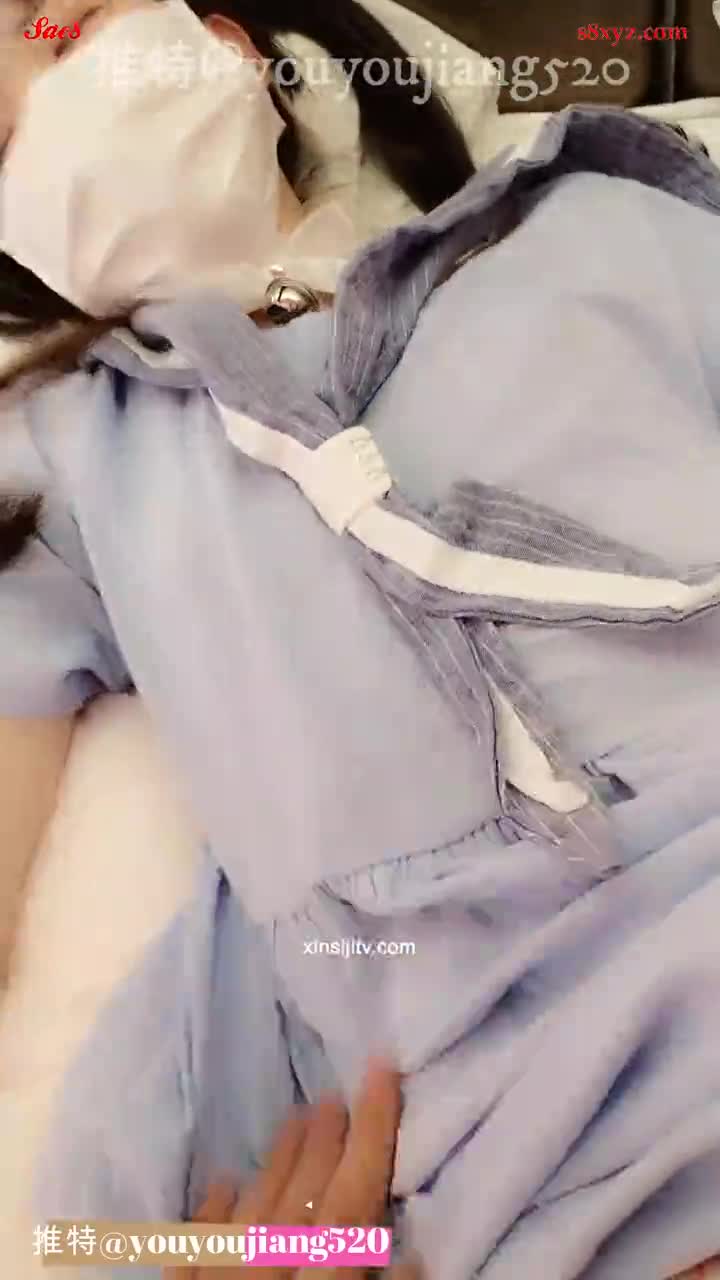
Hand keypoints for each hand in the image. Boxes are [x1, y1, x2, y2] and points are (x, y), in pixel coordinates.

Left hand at [164, 1060, 420, 1277]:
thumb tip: (414, 1249)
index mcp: (320, 1275)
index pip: (352, 1198)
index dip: (372, 1131)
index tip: (381, 1067)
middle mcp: (265, 1267)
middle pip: (301, 1199)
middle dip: (324, 1144)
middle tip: (336, 1092)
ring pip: (250, 1212)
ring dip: (277, 1163)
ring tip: (297, 1118)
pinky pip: (192, 1248)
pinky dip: (210, 1213)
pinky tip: (223, 1180)